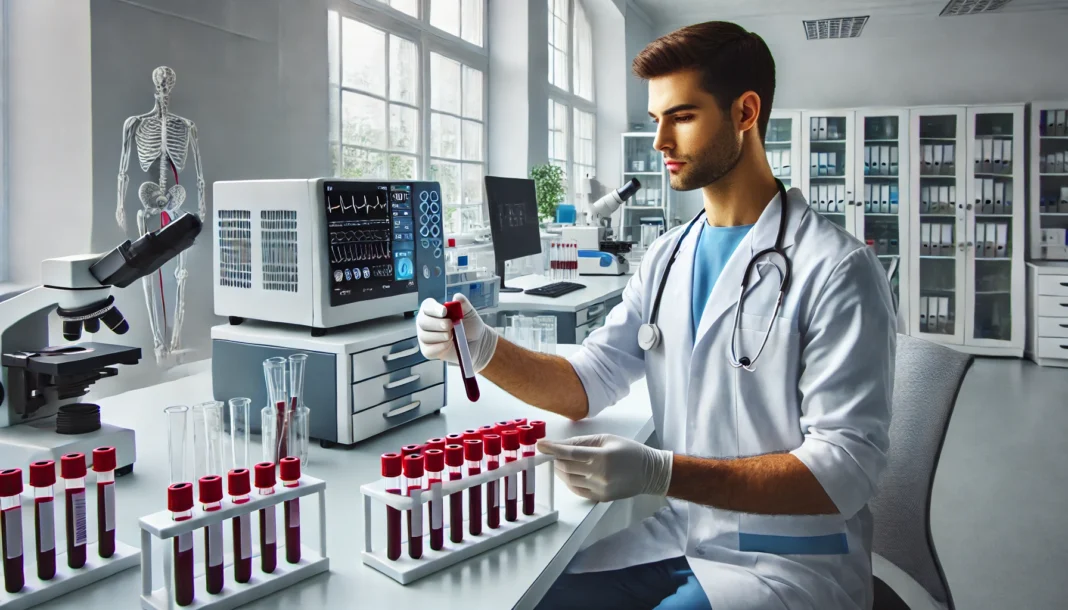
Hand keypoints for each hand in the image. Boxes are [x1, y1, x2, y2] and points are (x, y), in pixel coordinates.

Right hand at [417, 293, 497, 372]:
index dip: (434, 309)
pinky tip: (449, 344)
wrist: (476, 343)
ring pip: (425, 336)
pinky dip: (440, 347)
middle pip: (423, 321)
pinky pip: (429, 350)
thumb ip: (464, 304)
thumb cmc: (470, 325)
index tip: (444, 311)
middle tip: (450, 325)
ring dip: (440, 336)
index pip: (427, 306)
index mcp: (433, 310)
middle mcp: (426, 323)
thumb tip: (457, 297)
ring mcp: (425, 337)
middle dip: (437, 323)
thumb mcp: (469, 313)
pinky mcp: (428, 351)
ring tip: (452, 335)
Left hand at [536, 434, 673, 501]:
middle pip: (567, 467)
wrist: (650, 473)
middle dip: (556, 459)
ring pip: (569, 480)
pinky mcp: (600, 498)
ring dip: (561, 470)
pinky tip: (571, 473)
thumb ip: (582, 442)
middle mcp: (599, 475)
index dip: (553, 449)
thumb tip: (560, 445)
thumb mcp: (607, 439)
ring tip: (562, 462)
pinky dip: (569, 481)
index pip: (570, 454)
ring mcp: (600, 488)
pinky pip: (577, 490)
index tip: (540, 445)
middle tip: (552, 453)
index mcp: (602, 457)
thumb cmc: (629, 451)